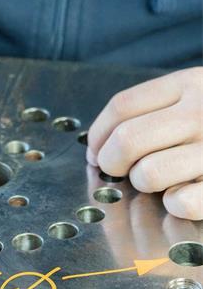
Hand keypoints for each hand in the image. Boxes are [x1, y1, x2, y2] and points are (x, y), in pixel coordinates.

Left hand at [87, 67, 202, 219]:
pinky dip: (175, 204)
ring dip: (145, 183)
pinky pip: (181, 203)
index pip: (121, 107)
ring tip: (160, 179)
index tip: (96, 150)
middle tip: (120, 169)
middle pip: (127, 140)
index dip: (97, 134)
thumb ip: (148, 111)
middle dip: (111, 162)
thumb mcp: (193, 95)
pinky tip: (184, 195)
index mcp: (189, 84)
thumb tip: (97, 147)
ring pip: (149, 173)